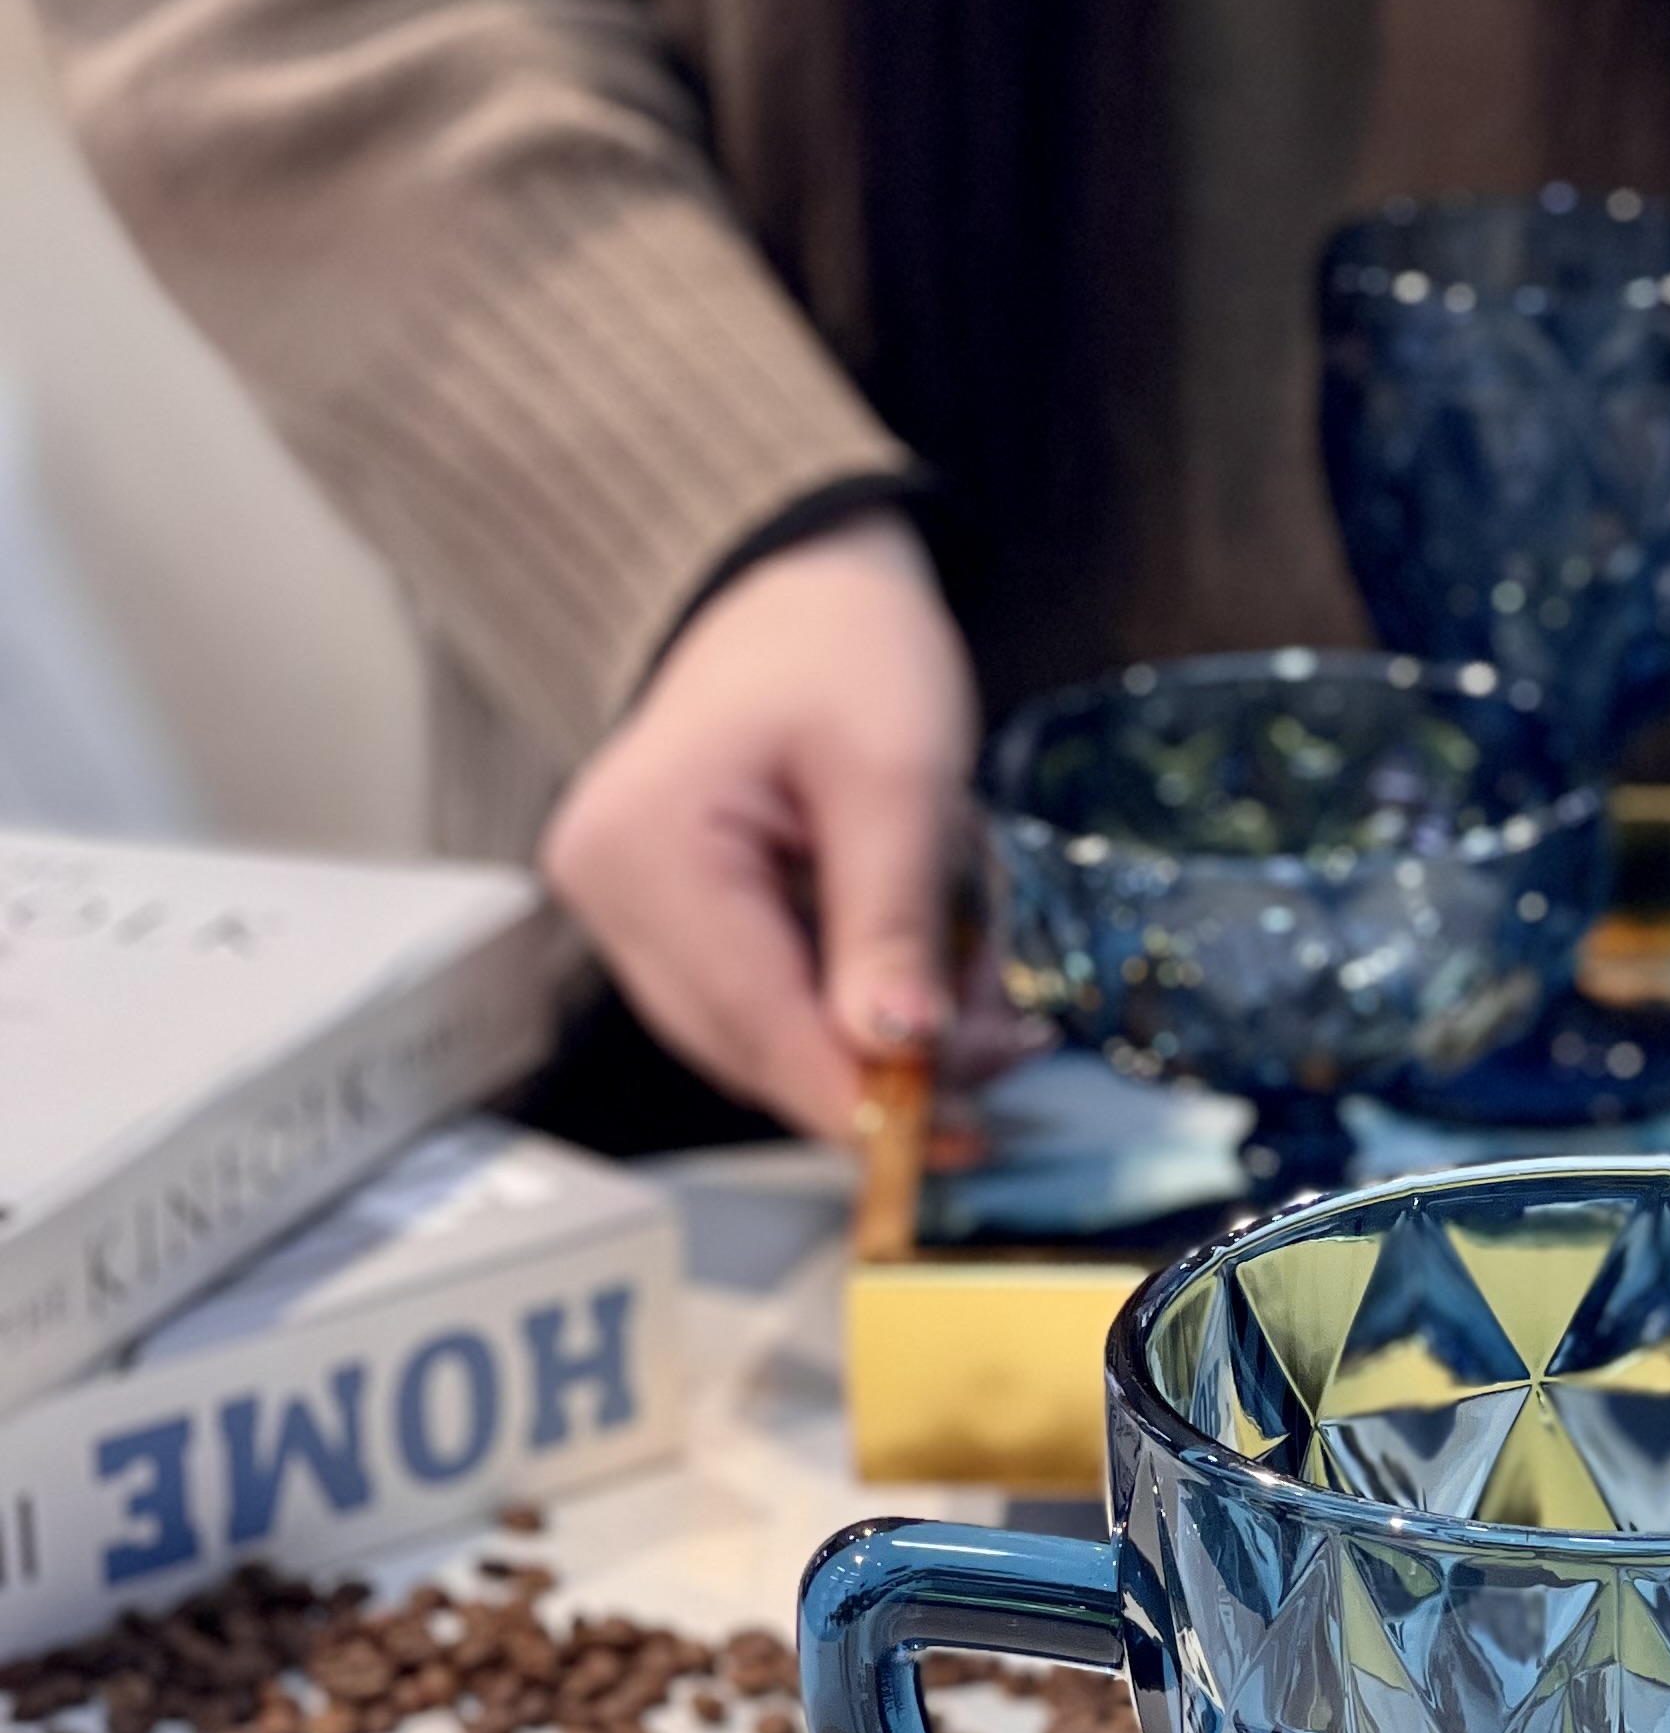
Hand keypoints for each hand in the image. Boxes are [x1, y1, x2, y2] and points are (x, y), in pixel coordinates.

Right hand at [541, 513, 981, 1141]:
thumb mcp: (897, 778)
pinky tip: (915, 975)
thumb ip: (893, 922)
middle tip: (998, 1056)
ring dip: (871, 1042)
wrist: (799, 592)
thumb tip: (903, 1052)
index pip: (755, 1019)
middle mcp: (608, 893)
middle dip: (880, 1068)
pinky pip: (763, 1002)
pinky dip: (846, 1005)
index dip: (856, 1096)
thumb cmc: (843, 651)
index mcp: (645, 848)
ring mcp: (626, 913)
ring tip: (972, 995)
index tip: (953, 1140)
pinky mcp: (666, 924)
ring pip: (762, 1038)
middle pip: (752, 1045)